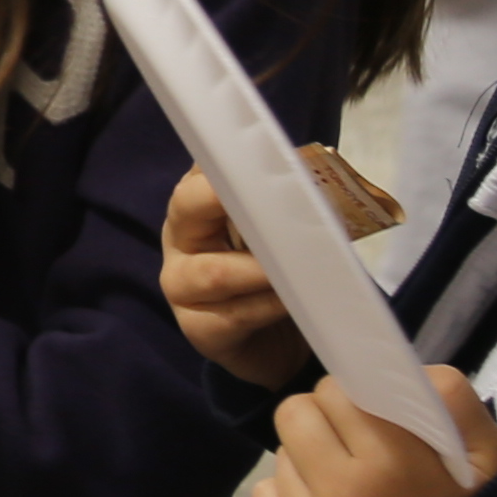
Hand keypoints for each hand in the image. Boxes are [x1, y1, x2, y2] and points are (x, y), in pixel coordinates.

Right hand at [158, 169, 310, 386]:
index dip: (225, 159)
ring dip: (260, 268)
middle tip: (270, 199)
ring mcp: (182, 287)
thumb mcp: (277, 233)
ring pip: (214, 271)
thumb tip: (316, 175)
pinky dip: (269, 306)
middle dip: (226, 198)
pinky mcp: (199, 330)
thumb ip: (285, 205)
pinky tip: (294, 301)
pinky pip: (235, 315)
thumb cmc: (274, 274)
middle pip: (187, 206)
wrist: (274, 343)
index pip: (201, 169)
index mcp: (197, 206)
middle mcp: (180, 239)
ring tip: (299, 264)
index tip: (257, 153)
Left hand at [244, 366, 496, 496]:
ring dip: (308, 462)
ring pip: (280, 454)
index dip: (355, 400)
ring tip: (349, 493)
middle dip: (324, 423)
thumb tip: (403, 368)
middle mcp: (345, 493)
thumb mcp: (491, 461)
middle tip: (356, 451)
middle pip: (296, 413)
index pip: (337, 390)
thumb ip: (454, 399)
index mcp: (396, 461)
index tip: (374, 420)